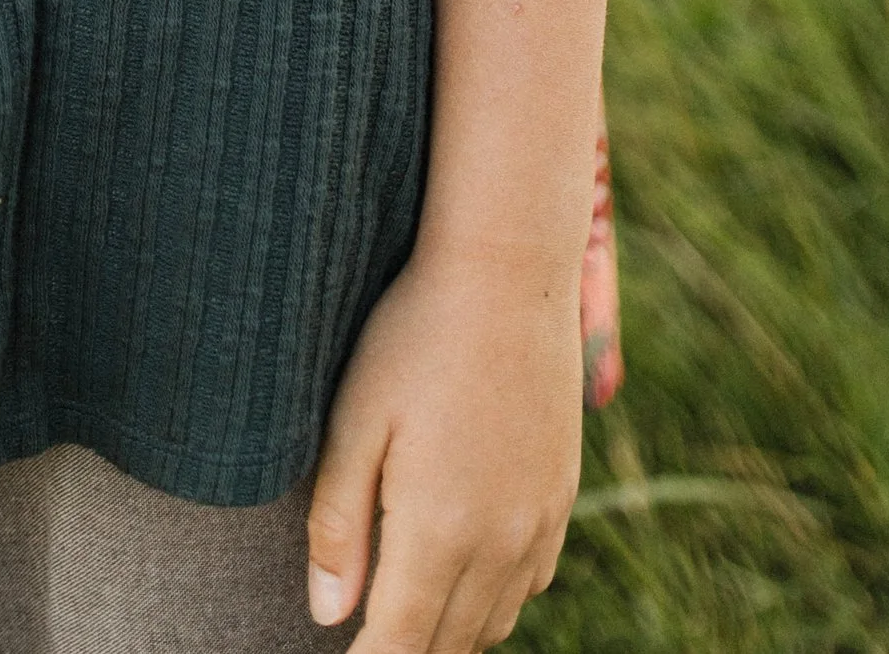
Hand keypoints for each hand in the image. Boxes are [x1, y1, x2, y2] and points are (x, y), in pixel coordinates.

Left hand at [307, 245, 582, 649]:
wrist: (508, 273)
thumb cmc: (414, 335)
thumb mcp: (355, 420)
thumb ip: (338, 525)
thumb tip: (327, 615)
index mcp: (439, 530)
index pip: (400, 645)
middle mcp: (499, 543)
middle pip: (448, 643)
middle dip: (403, 651)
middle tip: (365, 637)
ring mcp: (539, 524)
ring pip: (493, 624)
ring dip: (448, 633)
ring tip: (403, 613)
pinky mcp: (561, 499)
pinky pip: (529, 585)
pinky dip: (492, 601)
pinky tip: (460, 572)